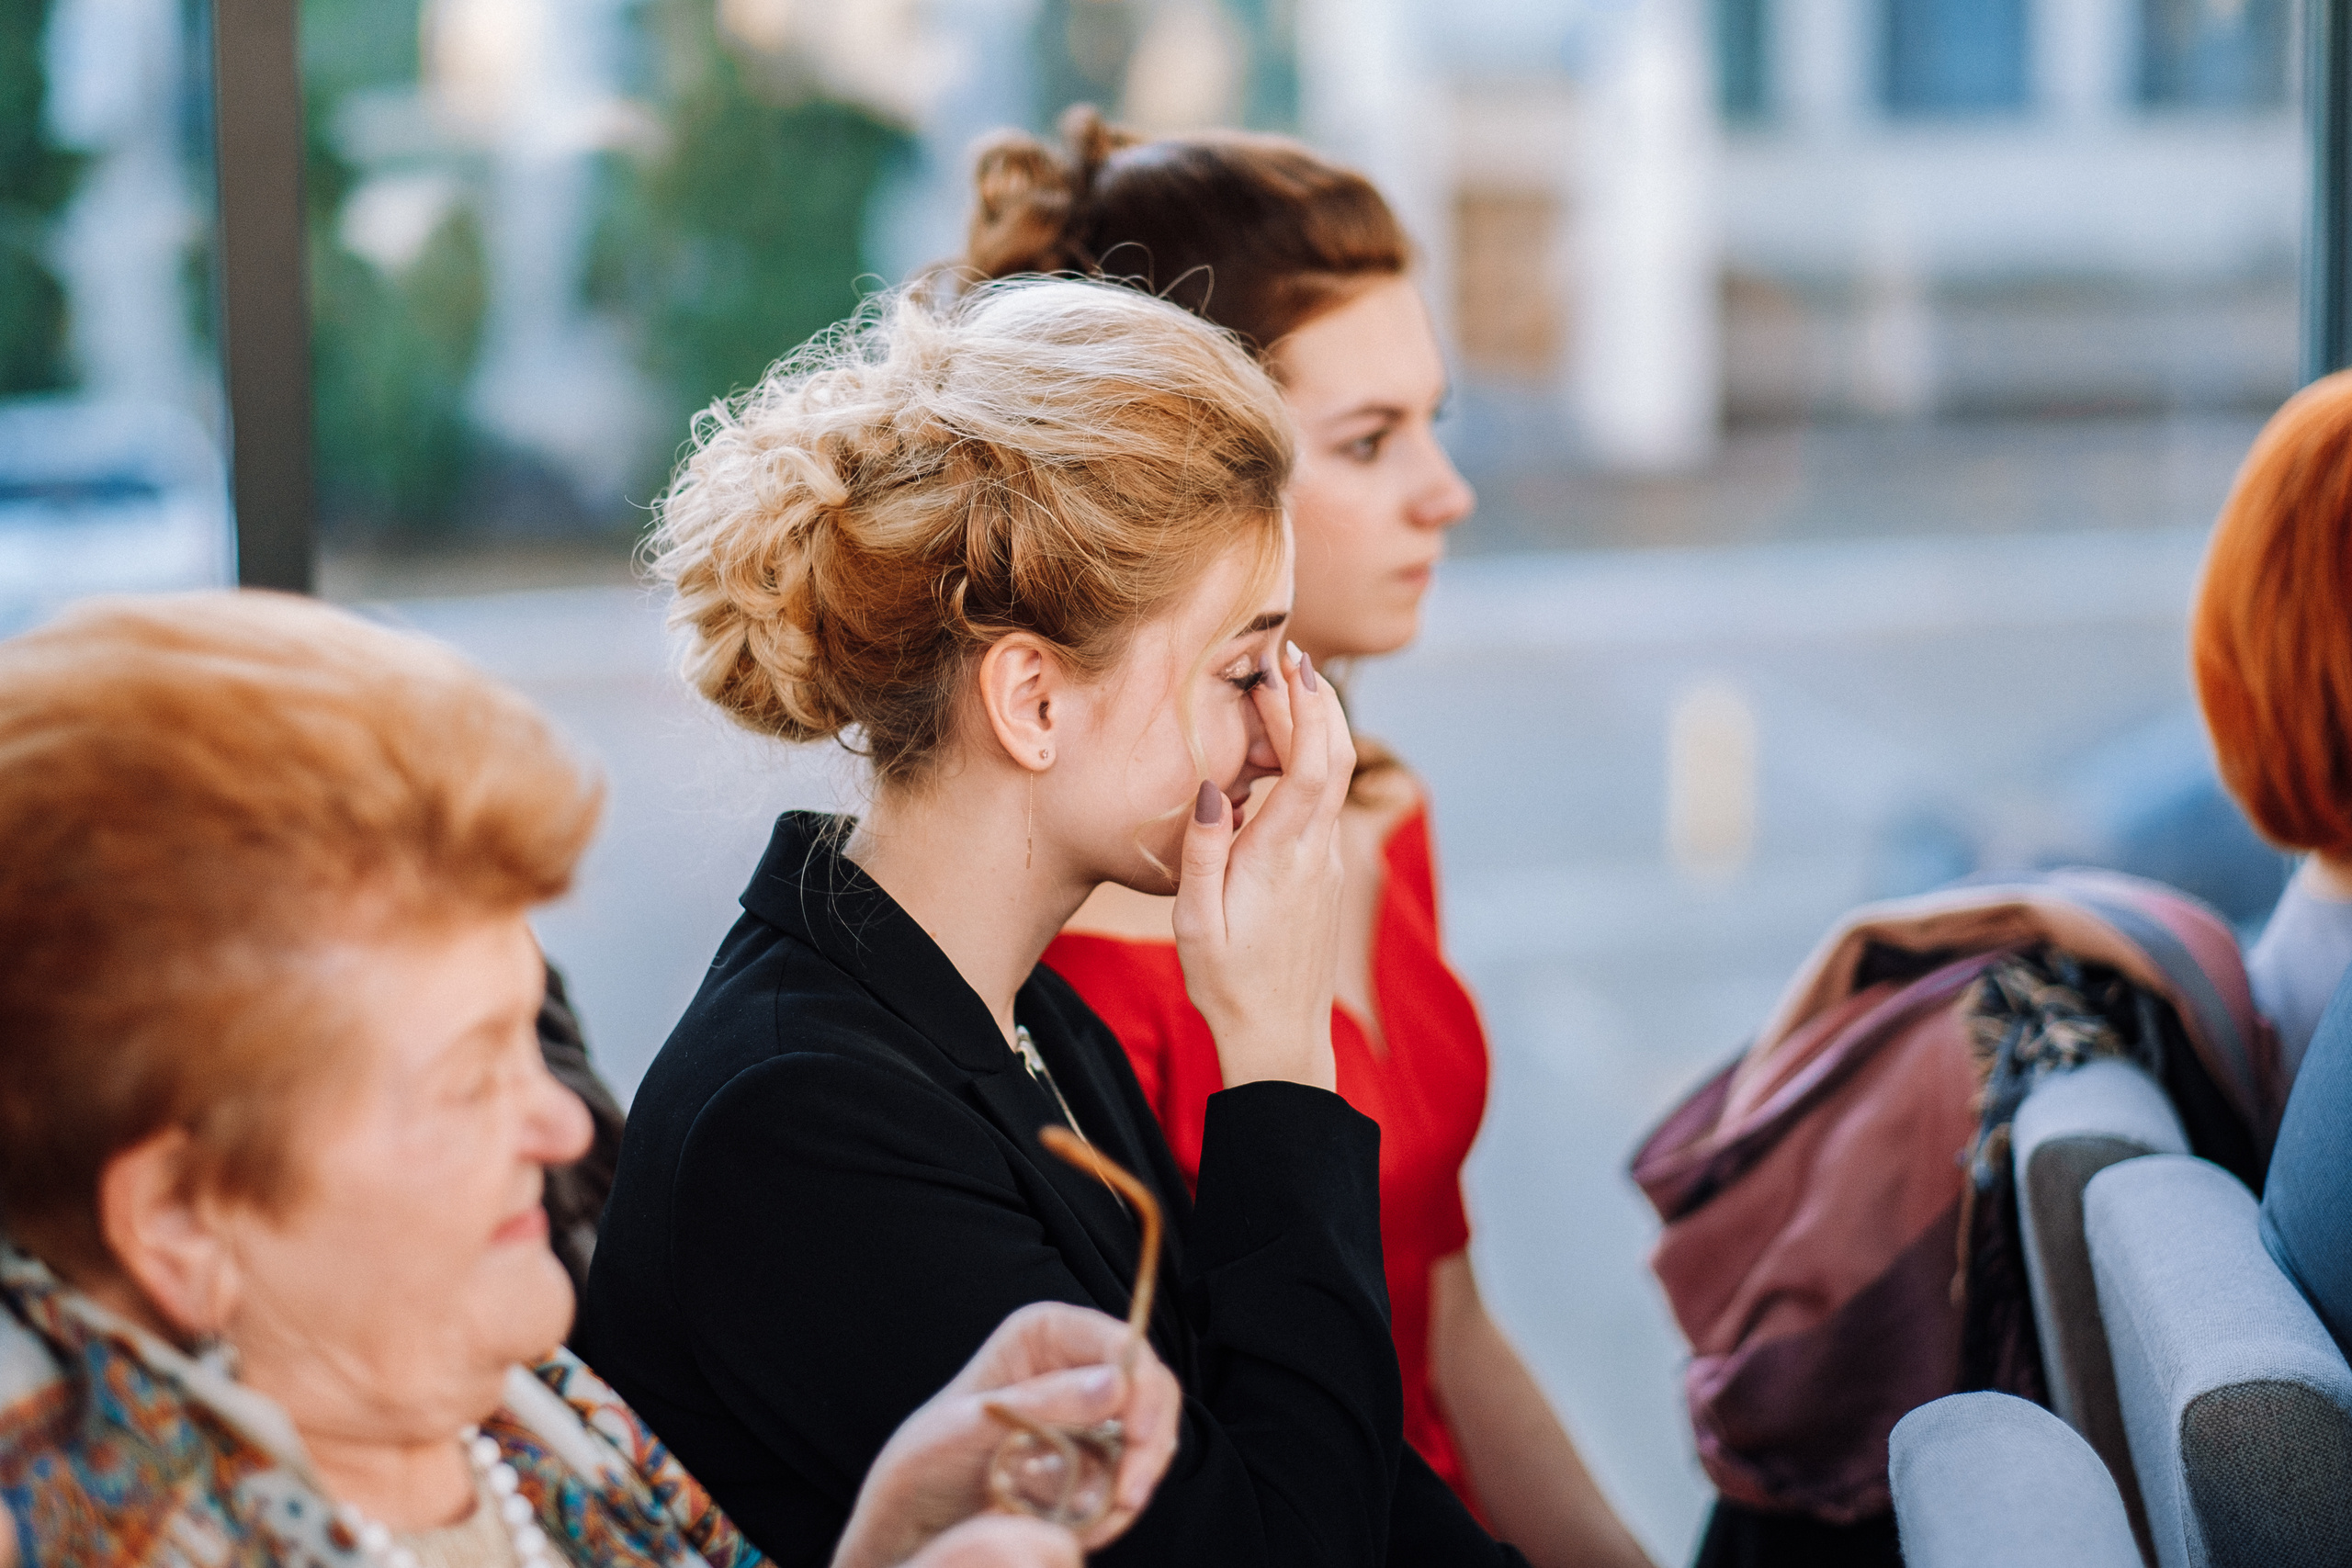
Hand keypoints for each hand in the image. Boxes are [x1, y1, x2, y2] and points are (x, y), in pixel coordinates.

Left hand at [830, 1302, 1182, 1567]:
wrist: (915, 1524)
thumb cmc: (927, 1460)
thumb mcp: (972, 1428)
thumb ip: (1043, 1403)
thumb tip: (1115, 1383)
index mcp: (1044, 1334)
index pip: (1121, 1343)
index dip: (1142, 1385)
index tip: (1139, 1436)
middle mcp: (1075, 1368)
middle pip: (1150, 1393)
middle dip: (1145, 1449)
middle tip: (1125, 1497)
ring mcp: (1089, 1419)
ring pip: (1147, 1444)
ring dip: (1125, 1487)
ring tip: (1082, 1520)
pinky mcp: (1093, 1464)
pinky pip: (1128, 1482)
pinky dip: (1113, 1510)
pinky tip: (1082, 1526)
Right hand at [1173, 642, 1351, 1090]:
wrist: (1280, 1036)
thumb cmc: (1228, 981)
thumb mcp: (1193, 919)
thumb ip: (1203, 848)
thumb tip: (1211, 785)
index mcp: (1283, 856)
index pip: (1312, 764)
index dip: (1306, 708)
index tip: (1289, 664)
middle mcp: (1317, 851)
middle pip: (1336, 756)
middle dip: (1316, 700)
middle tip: (1287, 655)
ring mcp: (1328, 861)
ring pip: (1337, 776)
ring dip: (1317, 726)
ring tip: (1286, 688)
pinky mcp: (1326, 872)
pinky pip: (1327, 800)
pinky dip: (1313, 760)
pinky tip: (1284, 750)